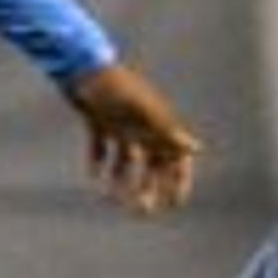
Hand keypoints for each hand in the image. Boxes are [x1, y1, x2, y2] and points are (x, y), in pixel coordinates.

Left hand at [67, 60, 202, 213]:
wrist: (80, 66)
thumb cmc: (115, 88)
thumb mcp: (143, 113)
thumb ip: (168, 133)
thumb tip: (196, 149)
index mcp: (158, 124)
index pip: (177, 158)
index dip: (178, 181)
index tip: (175, 203)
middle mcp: (142, 126)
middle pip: (150, 165)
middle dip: (148, 188)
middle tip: (141, 211)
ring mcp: (120, 123)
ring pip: (124, 160)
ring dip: (120, 180)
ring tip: (110, 198)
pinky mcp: (98, 119)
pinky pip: (100, 147)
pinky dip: (97, 162)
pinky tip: (93, 179)